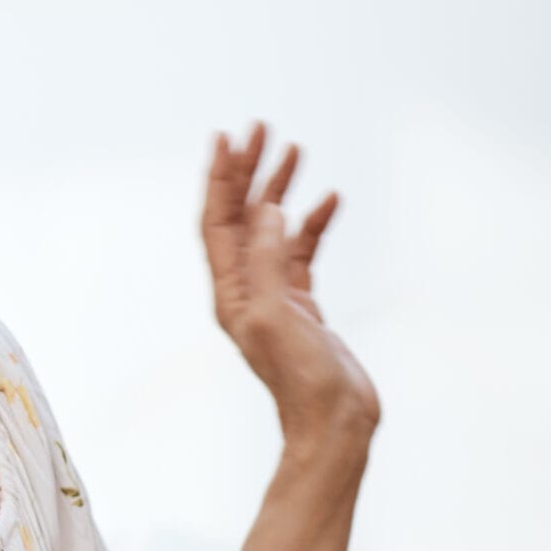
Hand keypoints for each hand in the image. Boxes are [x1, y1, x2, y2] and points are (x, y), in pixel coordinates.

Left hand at [201, 121, 380, 444]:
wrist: (335, 421)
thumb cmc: (302, 378)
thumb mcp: (277, 314)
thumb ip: (268, 260)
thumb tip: (265, 208)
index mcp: (230, 291)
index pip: (216, 221)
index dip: (220, 178)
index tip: (227, 137)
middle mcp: (246, 288)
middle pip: (240, 217)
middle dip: (249, 171)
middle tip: (263, 128)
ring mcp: (274, 294)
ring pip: (272, 228)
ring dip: (280, 189)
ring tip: (295, 150)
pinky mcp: (303, 303)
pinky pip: (302, 251)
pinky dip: (313, 223)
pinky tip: (330, 199)